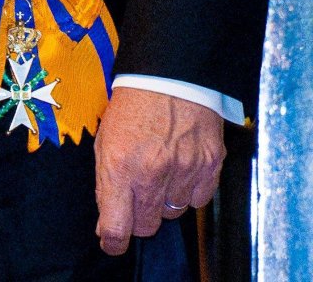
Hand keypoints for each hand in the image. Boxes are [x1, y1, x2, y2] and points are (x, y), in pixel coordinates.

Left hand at [94, 87, 224, 254]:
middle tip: (137, 189)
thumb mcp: (105, 139)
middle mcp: (153, 173)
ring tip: (160, 167)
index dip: (113, 240)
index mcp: (121, 165)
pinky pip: (197, 200)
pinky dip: (188, 189)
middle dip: (138, 215)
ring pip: (172, 214)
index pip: (117, 226)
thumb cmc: (133, 104)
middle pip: (146, 226)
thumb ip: (105, 182)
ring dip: (163, 199)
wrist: (170, 75)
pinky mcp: (209, 166)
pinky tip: (180, 165)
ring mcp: (184, 171)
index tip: (111, 241)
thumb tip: (107, 223)